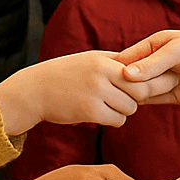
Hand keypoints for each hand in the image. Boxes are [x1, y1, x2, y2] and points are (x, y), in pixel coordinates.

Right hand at [0, 51, 152, 135]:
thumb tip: (145, 65)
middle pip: (139, 91)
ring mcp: (95, 92)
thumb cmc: (65, 74)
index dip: (143, 82)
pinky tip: (101, 115)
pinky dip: (113, 120)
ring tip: (107, 106)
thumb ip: (115, 61)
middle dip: (136, 99)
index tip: (136, 89)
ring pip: (129, 108)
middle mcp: (101, 74)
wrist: (35, 90)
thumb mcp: (89, 59)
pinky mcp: (89, 111)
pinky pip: (117, 120)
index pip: (140, 72)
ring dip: (122, 111)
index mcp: (103, 60)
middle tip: (123, 99)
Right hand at [117, 31, 179, 104]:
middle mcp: (154, 62)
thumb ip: (153, 63)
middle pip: (130, 75)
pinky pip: (150, 100)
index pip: (127, 57)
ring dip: (131, 95)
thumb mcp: (178, 52)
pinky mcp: (169, 95)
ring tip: (122, 101)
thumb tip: (126, 75)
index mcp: (153, 45)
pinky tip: (130, 107)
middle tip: (113, 93)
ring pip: (138, 89)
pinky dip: (141, 104)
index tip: (104, 80)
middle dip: (122, 84)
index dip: (115, 69)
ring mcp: (161, 79)